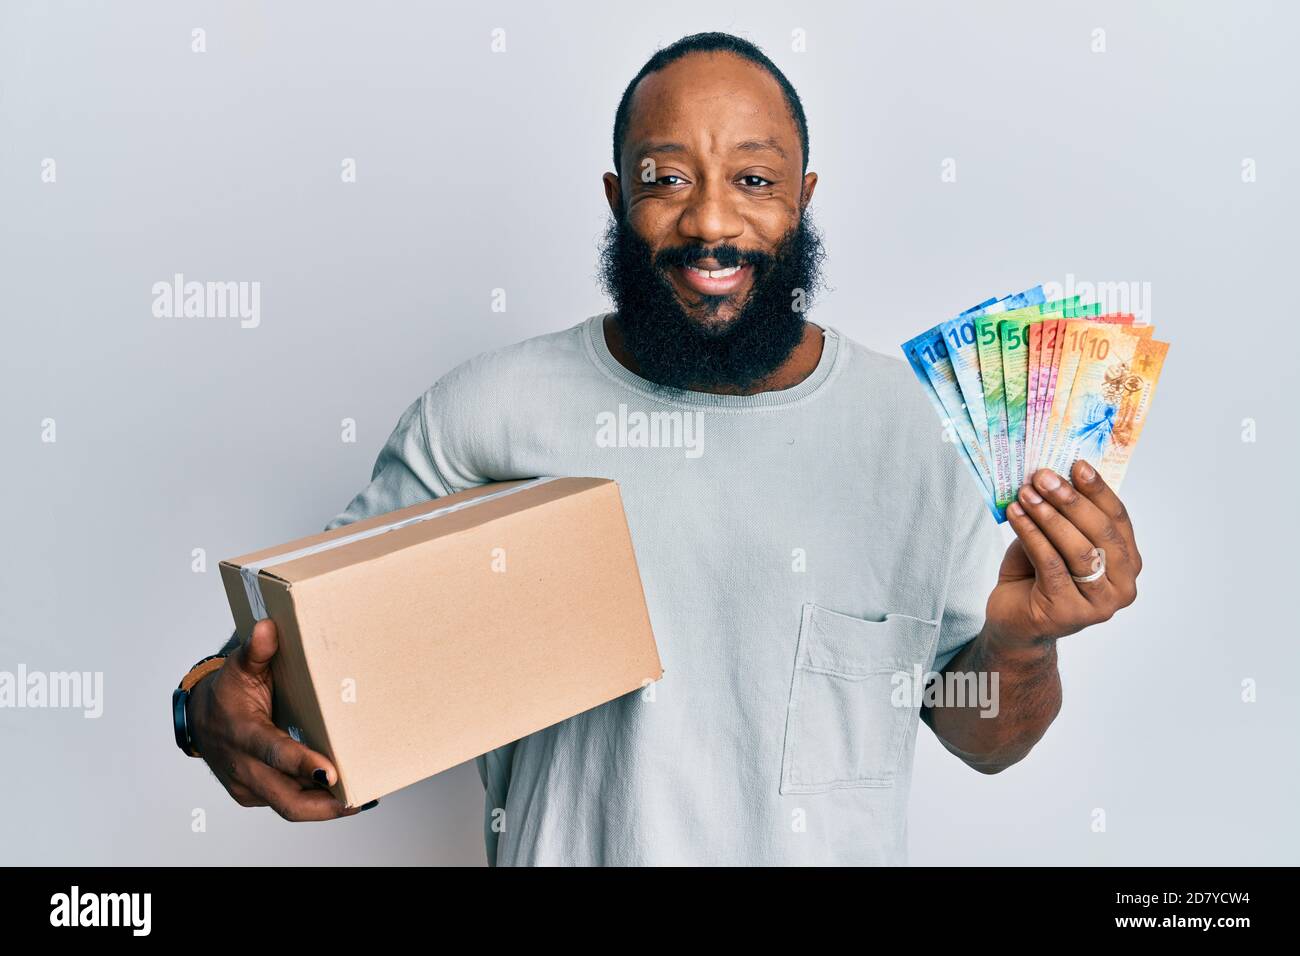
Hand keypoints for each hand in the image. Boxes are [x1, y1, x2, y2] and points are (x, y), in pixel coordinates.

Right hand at [188, 619, 375, 820]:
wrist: (199, 719)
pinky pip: (285, 803)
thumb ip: (256, 651)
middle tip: (359, 799)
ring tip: (359, 800)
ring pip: (288, 806)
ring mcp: (247, 786)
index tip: (329, 773)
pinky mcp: (253, 795)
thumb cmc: (227, 693)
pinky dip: (311, 802)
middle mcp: (243, 767)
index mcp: (242, 734)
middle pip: (285, 798)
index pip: (274, 752)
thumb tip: (267, 628)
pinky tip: (338, 796)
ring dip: (323, 807)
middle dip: (323, 805)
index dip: (302, 764)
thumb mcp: (239, 667)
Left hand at [985, 460, 1141, 648]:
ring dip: (1049, 516)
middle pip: (1101, 534)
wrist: (1014, 622)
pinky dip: (1032, 534)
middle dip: (1071, 500)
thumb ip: (1064, 516)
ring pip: (1078, 550)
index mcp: (1128, 563)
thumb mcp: (1054, 540)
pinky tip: (1016, 515)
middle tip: (1044, 476)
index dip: (1099, 491)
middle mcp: (1122, 587)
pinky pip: (1051, 564)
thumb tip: (1054, 475)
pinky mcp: (1068, 613)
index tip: (1078, 465)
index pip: (1118, 520)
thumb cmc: (1036, 577)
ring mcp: (1099, 604)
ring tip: (1026, 494)